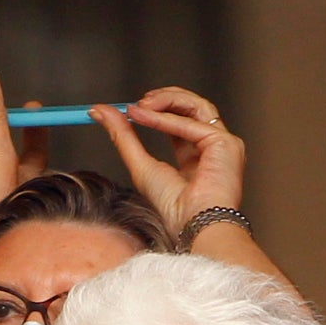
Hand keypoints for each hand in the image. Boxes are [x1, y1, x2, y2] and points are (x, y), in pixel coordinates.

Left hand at [91, 85, 243, 236]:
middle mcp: (213, 148)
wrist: (193, 225)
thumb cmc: (174, 209)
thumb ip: (123, 136)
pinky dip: (165, 118)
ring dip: (167, 100)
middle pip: (192, 108)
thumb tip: (100, 111)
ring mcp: (223, 145)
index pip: (179, 122)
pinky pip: (192, 123)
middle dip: (163, 99)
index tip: (128, 109)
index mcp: (197, 158)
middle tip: (135, 104)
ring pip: (197, 106)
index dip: (156, 111)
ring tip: (140, 106)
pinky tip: (144, 117)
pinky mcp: (225, 143)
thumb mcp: (140, 165)